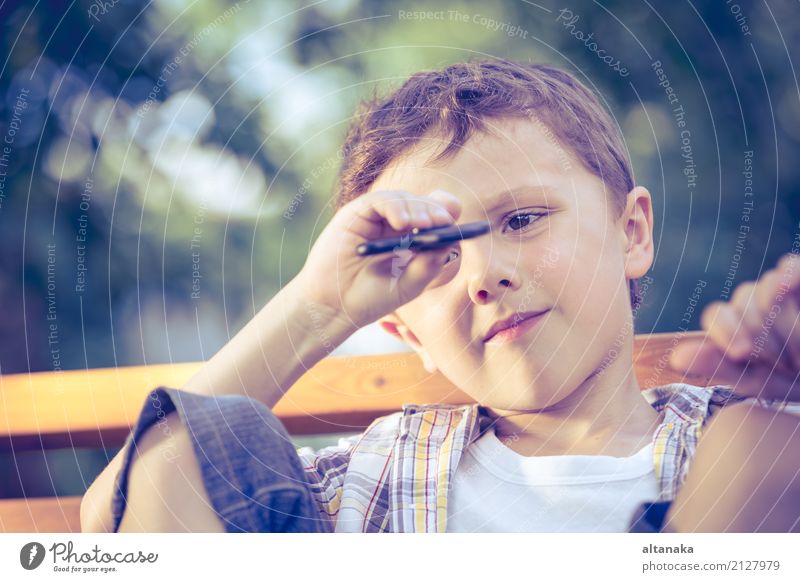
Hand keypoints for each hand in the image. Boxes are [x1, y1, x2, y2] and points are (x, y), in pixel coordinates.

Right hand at [293, 189, 461, 330]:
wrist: (334, 306)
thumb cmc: (370, 298)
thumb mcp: (409, 285)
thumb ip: (430, 265)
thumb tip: (451, 241)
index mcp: (413, 240)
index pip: (436, 217)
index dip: (447, 217)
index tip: (455, 226)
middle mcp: (396, 225)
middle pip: (423, 204)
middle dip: (435, 211)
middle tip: (442, 222)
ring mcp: (376, 218)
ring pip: (404, 199)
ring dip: (417, 209)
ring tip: (423, 225)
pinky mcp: (357, 214)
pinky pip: (380, 200)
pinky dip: (395, 207)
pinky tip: (402, 223)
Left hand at [669, 252, 799, 400]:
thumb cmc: (788, 381)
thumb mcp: (755, 380)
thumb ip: (718, 366)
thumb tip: (676, 357)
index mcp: (731, 325)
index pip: (717, 315)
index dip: (727, 332)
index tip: (741, 353)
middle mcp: (750, 303)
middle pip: (743, 305)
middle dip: (764, 339)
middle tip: (786, 367)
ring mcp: (777, 289)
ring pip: (767, 287)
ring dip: (786, 324)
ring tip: (799, 359)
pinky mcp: (799, 279)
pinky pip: (791, 267)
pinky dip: (788, 275)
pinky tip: (786, 287)